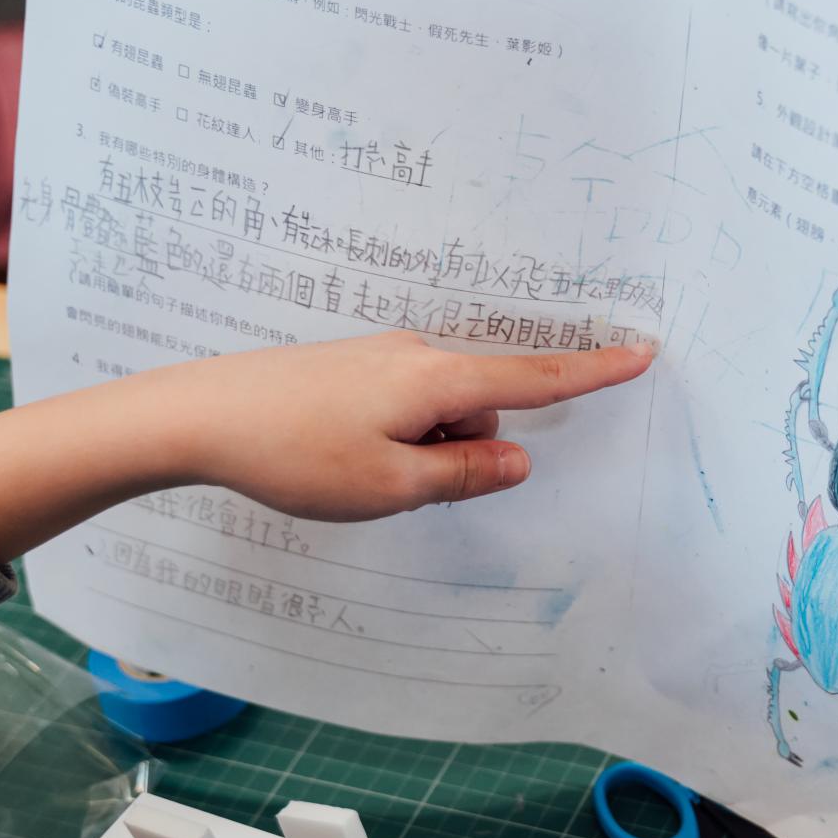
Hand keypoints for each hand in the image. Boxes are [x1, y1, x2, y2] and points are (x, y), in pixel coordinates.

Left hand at [0, 333, 656, 563]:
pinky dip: (397, 440)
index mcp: (438, 381)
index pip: (537, 378)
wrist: (194, 414)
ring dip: (425, 450)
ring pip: (439, 412)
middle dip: (467, 449)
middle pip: (482, 405)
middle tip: (404, 485)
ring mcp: (381, 357)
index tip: (643, 352)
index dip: (593, 372)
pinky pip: (404, 407)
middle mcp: (416, 356)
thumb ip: (465, 473)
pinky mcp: (351, 367)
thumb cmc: (293, 454)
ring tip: (356, 476)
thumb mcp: (392, 486)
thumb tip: (517, 460)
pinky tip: (342, 460)